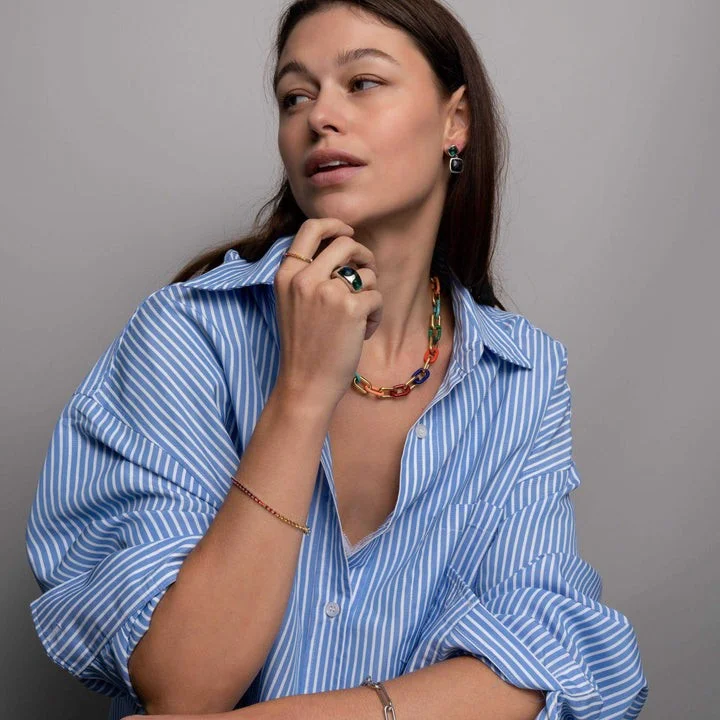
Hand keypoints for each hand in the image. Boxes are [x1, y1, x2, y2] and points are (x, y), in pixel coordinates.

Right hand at [272, 217, 381, 412]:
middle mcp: (304, 278)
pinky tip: (362, 333)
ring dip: (370, 292)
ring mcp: (327, 292)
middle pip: (346, 243)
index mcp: (286, 274)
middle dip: (364, 255)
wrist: (305, 383)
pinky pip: (377, 297)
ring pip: (366, 272)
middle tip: (368, 273)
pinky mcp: (350, 308)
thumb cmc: (303, 346)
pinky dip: (375, 315)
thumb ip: (308, 274)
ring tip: (359, 317)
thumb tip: (342, 247)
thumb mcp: (291, 302)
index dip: (335, 224)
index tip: (349, 231)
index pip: (311, 228)